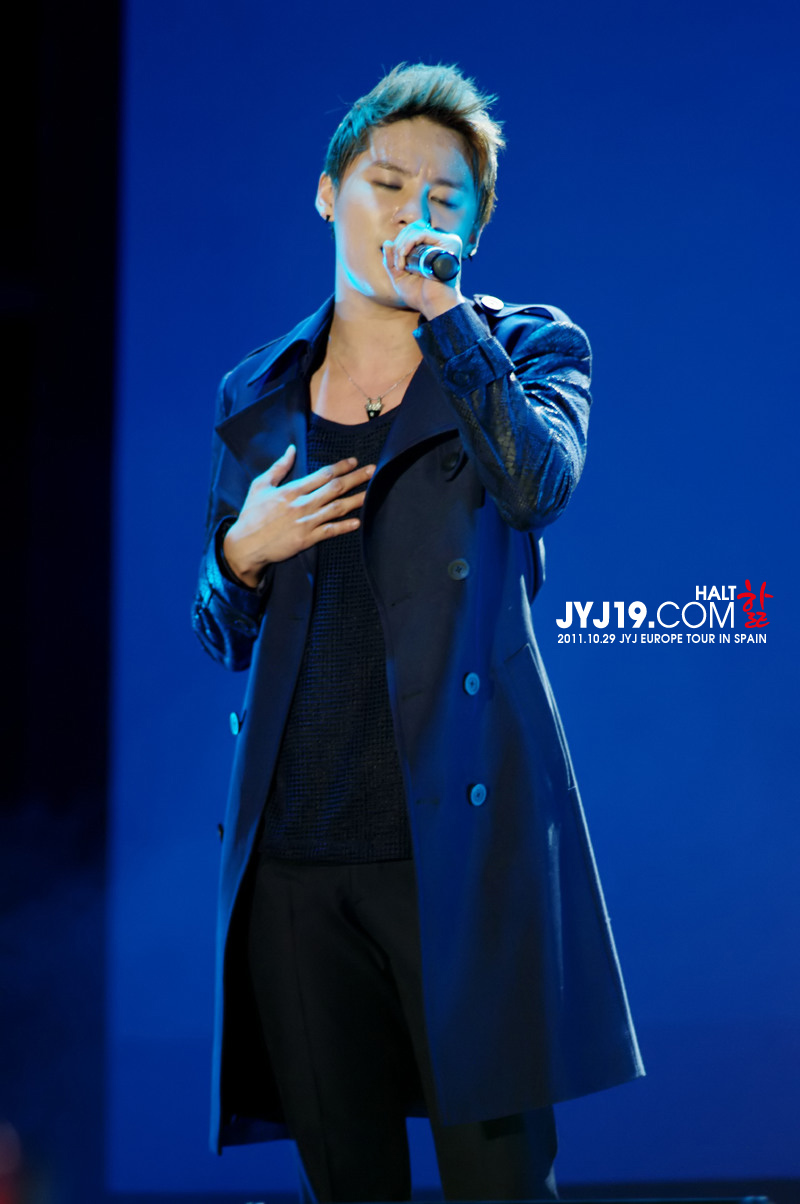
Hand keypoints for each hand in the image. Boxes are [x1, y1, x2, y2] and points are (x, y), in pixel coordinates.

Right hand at [223, 445, 374, 586]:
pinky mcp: (306, 539)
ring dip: (356, 500)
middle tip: (373, 471)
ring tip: (372, 493)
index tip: (354, 461)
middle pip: (335, 488)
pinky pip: (329, 531)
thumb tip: (291, 449)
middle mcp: (302, 504)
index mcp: (292, 490)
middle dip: (356, 478)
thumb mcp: (260, 485)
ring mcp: (305, 522)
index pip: (322, 474)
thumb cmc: (251, 514)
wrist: (245, 545)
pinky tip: (357, 522)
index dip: (340, 466)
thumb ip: (278, 467)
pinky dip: (344, 527)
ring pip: (336, 508)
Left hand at [382, 220, 465, 319]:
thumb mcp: (400, 277)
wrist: (432, 305)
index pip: (412, 233)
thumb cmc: (419, 296)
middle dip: (398, 244)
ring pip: (415, 230)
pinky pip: (421, 234)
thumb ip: (391, 261)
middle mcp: (440, 243)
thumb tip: (387, 242)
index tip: (396, 264)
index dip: (399, 244)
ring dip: (401, 246)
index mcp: (431, 249)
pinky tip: (404, 257)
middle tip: (397, 265)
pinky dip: (408, 243)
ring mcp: (446, 242)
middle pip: (412, 229)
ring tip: (401, 264)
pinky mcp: (449, 243)